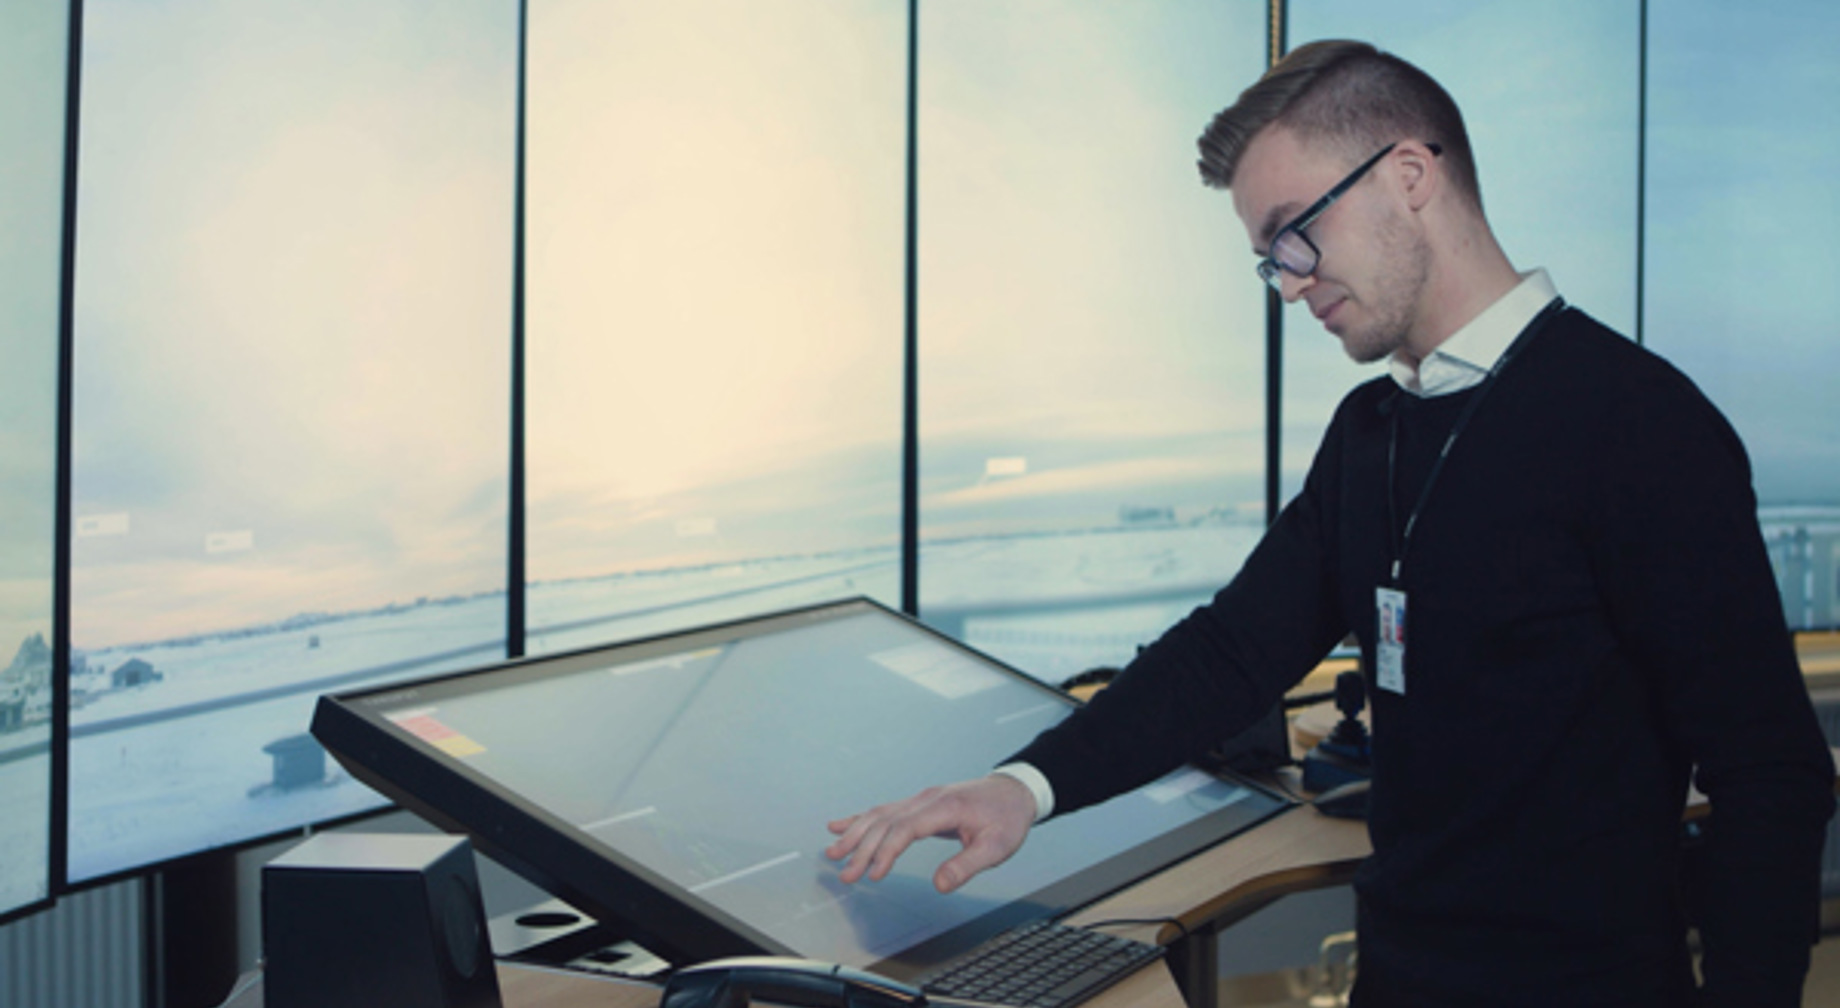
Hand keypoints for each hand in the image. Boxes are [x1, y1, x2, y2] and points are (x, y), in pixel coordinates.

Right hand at [825, 775, 1036, 892]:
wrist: (1013, 792)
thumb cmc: (1007, 818)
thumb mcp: (997, 847)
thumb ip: (967, 865)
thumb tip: (940, 885)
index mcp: (945, 807)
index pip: (906, 828)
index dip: (887, 851)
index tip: (874, 874)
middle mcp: (927, 799)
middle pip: (886, 822)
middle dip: (862, 848)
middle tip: (845, 873)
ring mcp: (921, 799)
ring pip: (880, 814)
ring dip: (855, 833)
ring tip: (833, 852)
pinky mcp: (919, 804)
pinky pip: (885, 810)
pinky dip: (861, 819)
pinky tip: (841, 825)